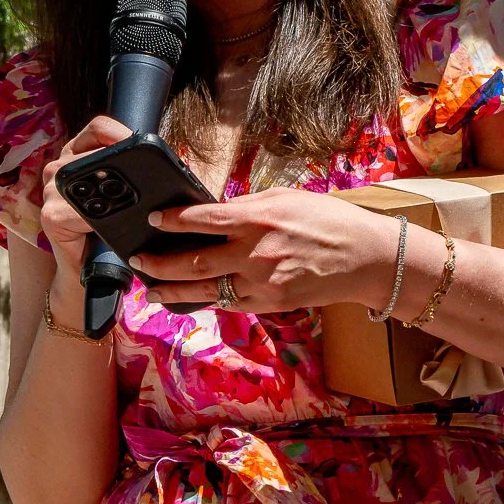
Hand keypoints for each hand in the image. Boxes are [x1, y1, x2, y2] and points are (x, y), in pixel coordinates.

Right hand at [37, 114, 133, 282]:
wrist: (88, 271)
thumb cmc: (107, 232)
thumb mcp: (120, 197)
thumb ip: (130, 176)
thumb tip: (166, 168)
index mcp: (76, 155)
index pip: (98, 128)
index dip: (120, 133)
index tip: (140, 146)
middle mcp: (59, 168)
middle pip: (94, 150)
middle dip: (121, 166)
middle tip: (141, 186)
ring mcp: (51, 191)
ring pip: (87, 177)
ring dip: (111, 194)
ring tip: (122, 209)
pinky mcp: (51, 215)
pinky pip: (80, 210)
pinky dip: (96, 219)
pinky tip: (101, 228)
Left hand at [129, 186, 400, 312]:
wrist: (365, 257)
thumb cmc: (327, 221)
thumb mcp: (285, 199)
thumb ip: (245, 206)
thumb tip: (211, 211)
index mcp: (259, 219)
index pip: (204, 220)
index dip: (172, 221)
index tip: (152, 220)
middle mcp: (256, 254)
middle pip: (195, 262)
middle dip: (160, 263)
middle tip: (137, 260)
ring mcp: (262, 283)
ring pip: (205, 290)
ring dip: (173, 290)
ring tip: (151, 287)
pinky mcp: (269, 304)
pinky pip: (228, 302)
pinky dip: (205, 299)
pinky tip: (188, 297)